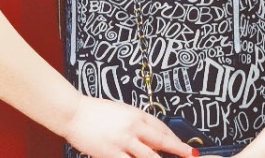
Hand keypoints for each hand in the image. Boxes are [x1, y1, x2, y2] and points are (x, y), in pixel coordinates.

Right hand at [62, 96, 196, 157]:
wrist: (73, 112)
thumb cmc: (94, 111)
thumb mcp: (120, 111)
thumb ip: (135, 124)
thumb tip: (149, 136)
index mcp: (135, 114)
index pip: (161, 127)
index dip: (174, 139)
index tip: (184, 147)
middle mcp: (133, 127)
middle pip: (161, 141)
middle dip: (178, 150)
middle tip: (191, 155)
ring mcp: (123, 142)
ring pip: (149, 157)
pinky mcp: (111, 153)